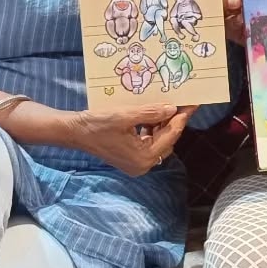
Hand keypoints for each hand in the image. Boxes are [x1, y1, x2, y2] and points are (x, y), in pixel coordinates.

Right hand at [69, 104, 194, 175]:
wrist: (74, 132)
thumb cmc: (97, 124)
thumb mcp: (126, 115)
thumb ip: (151, 113)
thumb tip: (172, 108)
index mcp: (143, 158)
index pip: (170, 136)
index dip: (182, 118)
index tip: (192, 104)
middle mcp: (143, 165)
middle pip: (167, 140)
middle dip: (174, 121)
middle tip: (183, 102)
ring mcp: (136, 163)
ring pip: (158, 141)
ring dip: (163, 124)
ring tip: (168, 105)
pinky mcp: (130, 157)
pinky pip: (148, 142)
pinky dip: (152, 129)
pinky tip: (153, 115)